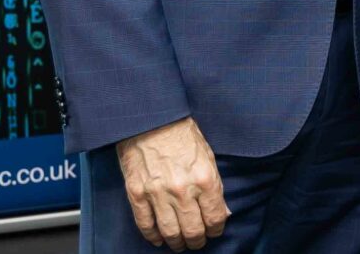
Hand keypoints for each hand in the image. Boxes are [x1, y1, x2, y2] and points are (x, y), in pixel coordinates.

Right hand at [115, 117, 229, 249]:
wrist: (151, 118)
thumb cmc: (182, 133)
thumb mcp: (208, 156)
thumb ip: (215, 186)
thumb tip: (222, 211)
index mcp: (204, 179)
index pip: (214, 218)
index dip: (216, 229)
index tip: (214, 231)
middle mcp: (182, 190)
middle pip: (193, 230)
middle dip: (197, 241)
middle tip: (197, 242)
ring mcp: (158, 194)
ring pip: (170, 232)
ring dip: (177, 242)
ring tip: (179, 244)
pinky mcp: (137, 193)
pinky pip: (145, 224)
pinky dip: (152, 236)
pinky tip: (158, 239)